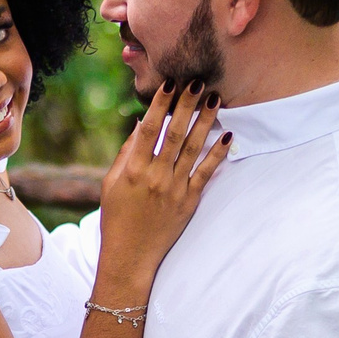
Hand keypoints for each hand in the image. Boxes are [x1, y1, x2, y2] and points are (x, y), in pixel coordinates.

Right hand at [94, 81, 232, 292]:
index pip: (149, 129)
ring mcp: (174, 189)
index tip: (170, 84)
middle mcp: (155, 177)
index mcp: (132, 170)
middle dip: (187, 105)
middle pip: (174, 133)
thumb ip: (126, 154)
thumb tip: (139, 123)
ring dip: (205, 121)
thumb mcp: (111, 185)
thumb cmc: (116, 218)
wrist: (130, 256)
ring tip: (215, 98)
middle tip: (197, 81)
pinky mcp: (189, 202)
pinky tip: (228, 135)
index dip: (160, 104)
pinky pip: (206, 173)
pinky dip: (218, 154)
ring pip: (193, 148)